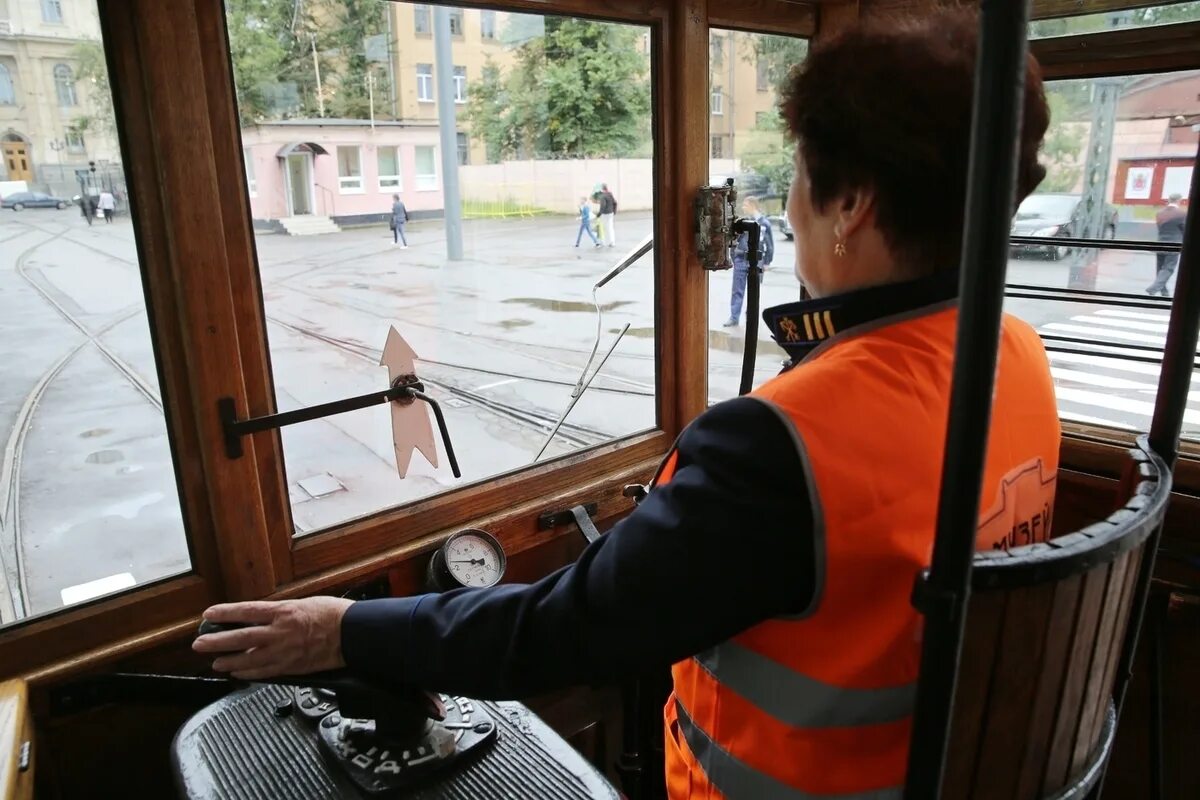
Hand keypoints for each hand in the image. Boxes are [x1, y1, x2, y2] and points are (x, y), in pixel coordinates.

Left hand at [192, 596, 353, 679]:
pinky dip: (249, 673)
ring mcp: (284, 652)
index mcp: (284, 612)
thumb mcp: (304, 604)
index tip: (209, 614)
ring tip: (215, 662)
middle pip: (240, 638)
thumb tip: (262, 617)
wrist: (353, 634)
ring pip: (249, 659)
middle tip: (199, 644)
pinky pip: (264, 672)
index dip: (225, 614)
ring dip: (229, 661)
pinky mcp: (292, 667)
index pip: (246, 612)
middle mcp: (280, 632)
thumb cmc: (334, 615)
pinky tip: (239, 673)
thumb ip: (281, 613)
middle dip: (216, 641)